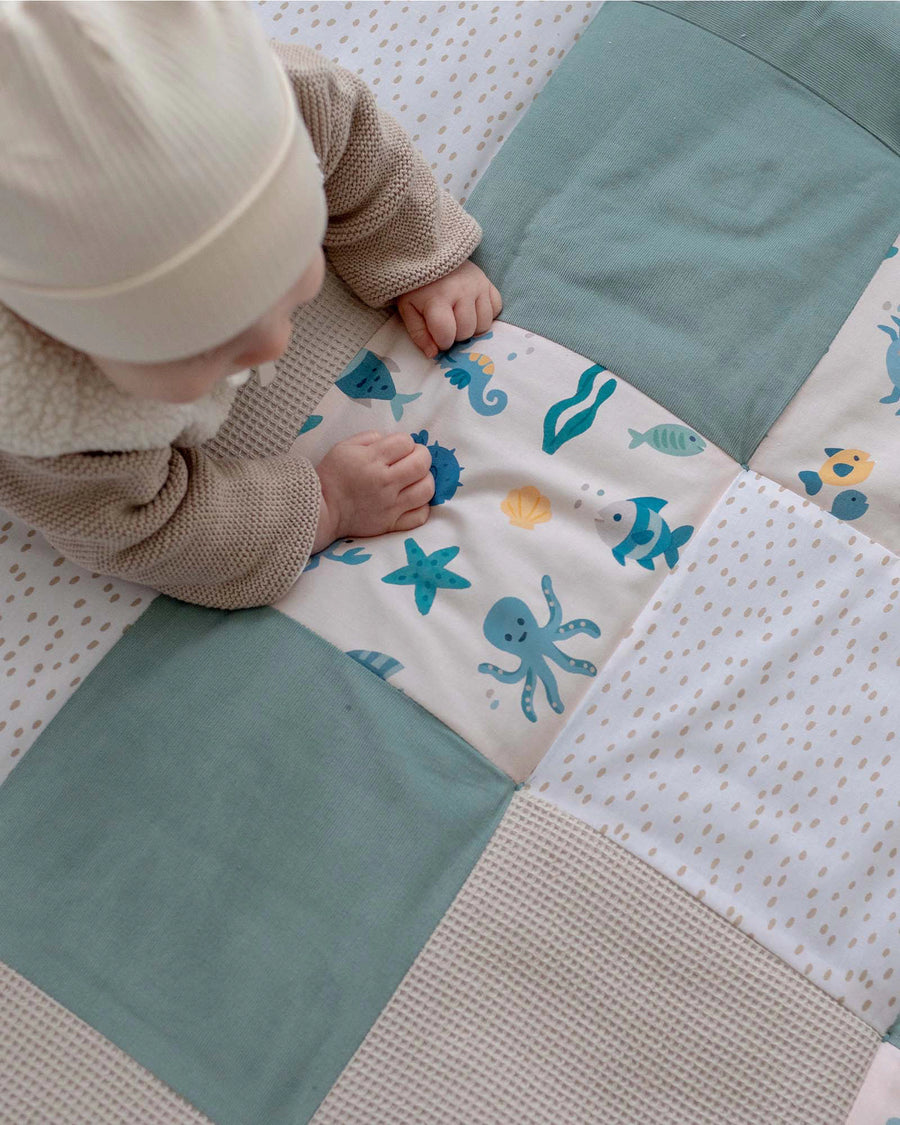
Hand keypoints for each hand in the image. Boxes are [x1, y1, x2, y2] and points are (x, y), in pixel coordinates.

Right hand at [312, 431, 433, 552]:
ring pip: (426, 489)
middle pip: (422, 463)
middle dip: (421, 456)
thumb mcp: (344, 446)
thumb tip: (392, 441)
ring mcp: (391, 505)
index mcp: (372, 460)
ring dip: (424, 480)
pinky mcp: (392, 524)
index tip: (397, 449)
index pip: (406, 442)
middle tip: (411, 460)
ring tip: (414, 479)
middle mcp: (385, 482)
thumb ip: (370, 437)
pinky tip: (413, 500)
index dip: (404, 442)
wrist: (321, 510)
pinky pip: (420, 516)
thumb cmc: (332, 476)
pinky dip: (421, 506)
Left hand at [395, 260, 501, 358]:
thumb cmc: (417, 286)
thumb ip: (418, 333)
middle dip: (456, 335)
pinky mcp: (488, 282)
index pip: (447, 335)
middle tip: (448, 324)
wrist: (430, 254)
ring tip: (460, 318)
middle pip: (466, 331)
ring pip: (484, 324)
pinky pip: (496, 308)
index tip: (437, 336)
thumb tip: (433, 354)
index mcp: (438, 298)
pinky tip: (473, 309)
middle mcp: (462, 291)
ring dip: (472, 327)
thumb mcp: (408, 308)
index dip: (442, 342)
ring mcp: (478, 285)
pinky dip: (486, 314)